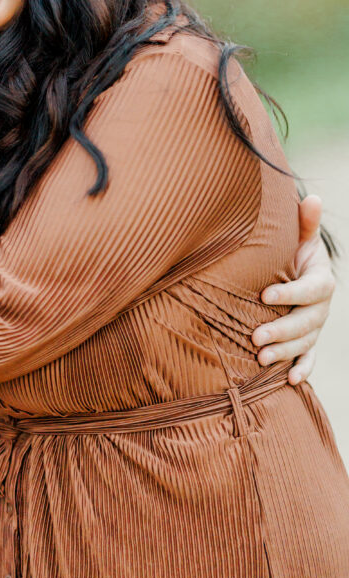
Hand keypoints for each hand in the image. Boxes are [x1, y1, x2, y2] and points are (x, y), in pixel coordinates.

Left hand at [254, 195, 333, 384]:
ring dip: (285, 352)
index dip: (291, 292)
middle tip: (255, 336)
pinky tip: (289, 380)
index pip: (311, 289)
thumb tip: (311, 197)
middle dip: (282, 330)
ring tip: (261, 359)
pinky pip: (309, 358)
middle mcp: (322, 306)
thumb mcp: (298, 236)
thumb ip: (304, 223)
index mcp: (321, 279)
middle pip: (307, 322)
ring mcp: (316, 326)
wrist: (293, 270)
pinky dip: (302, 369)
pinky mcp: (309, 341)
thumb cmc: (290, 250)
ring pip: (305, 342)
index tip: (265, 295)